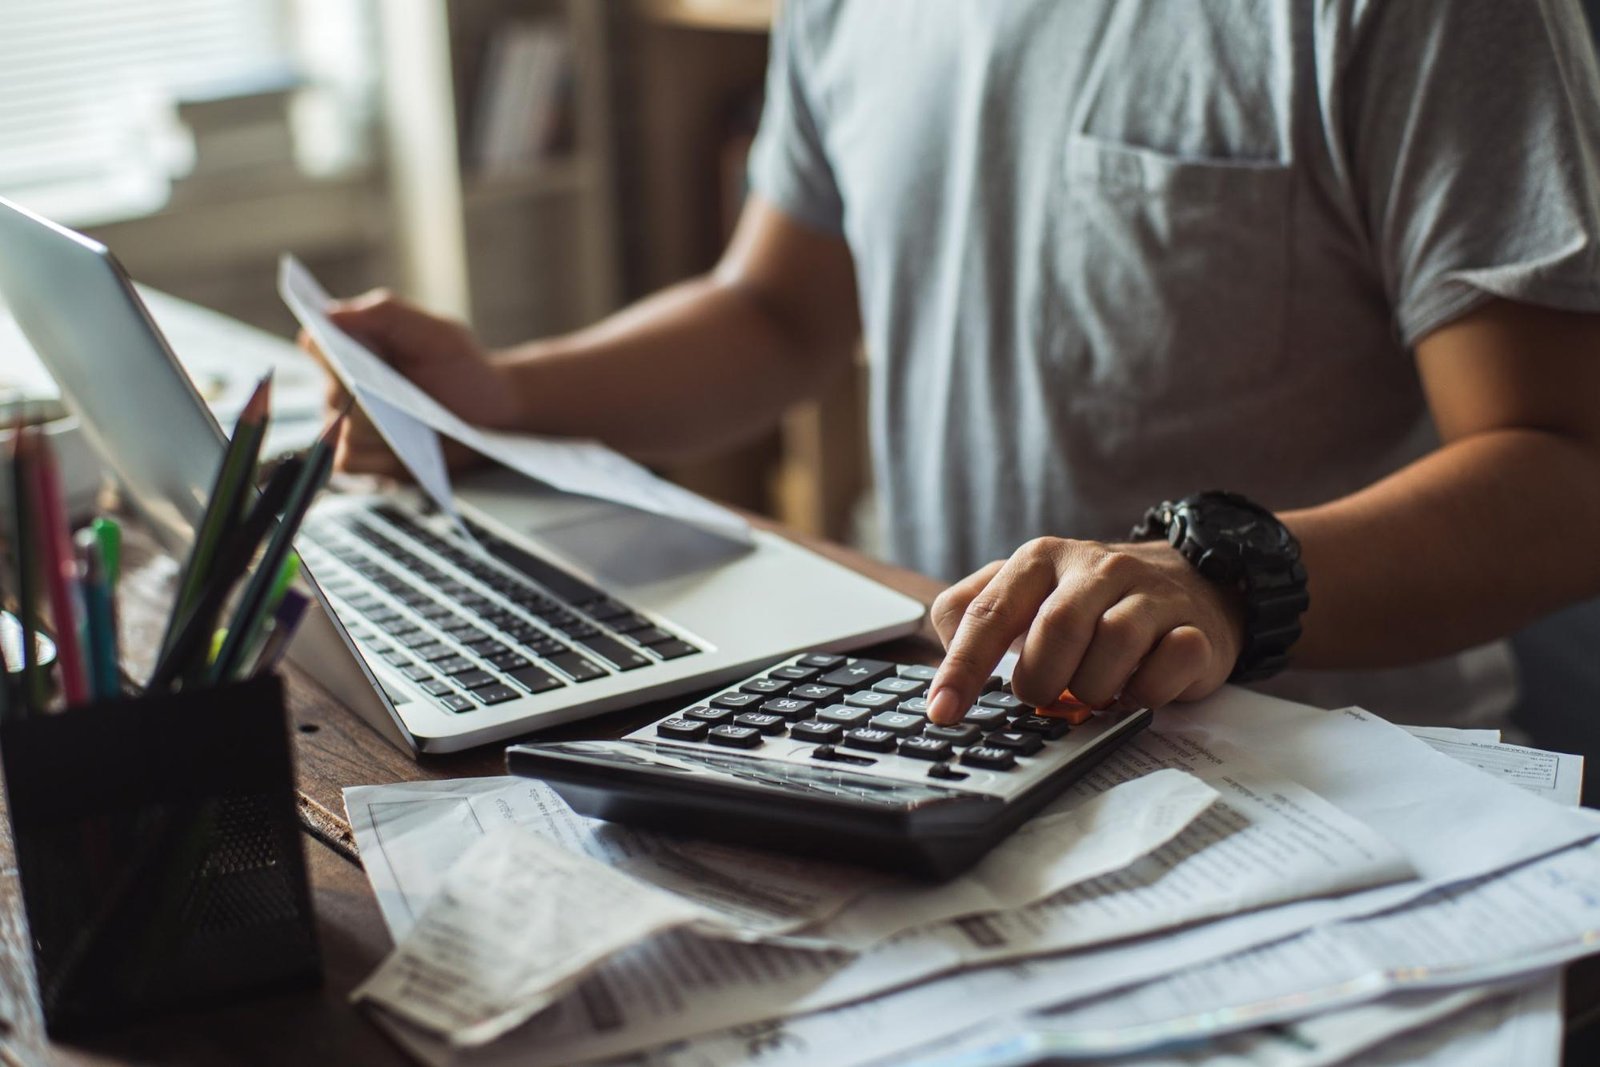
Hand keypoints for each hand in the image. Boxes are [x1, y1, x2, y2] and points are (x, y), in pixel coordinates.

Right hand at [298, 290, 521, 476]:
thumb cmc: (462, 367)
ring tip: (408, 421)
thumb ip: (385, 313)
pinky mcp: (368, 457)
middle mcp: (345, 387)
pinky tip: (404, 447)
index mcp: (355, 348)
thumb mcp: (435, 332)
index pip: (316, 344)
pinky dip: (372, 456)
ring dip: (369, 427)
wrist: (493, 411)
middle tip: (390, 393)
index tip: (348, 355)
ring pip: (336, 431)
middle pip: (328, 393)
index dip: (325, 349)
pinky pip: (348, 460)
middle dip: (358, 395)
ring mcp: (354, 424)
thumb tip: (329, 314)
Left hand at [925, 538, 1246, 724]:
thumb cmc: (1091, 603)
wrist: (1191, 584)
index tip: (943, 711)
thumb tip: (944, 666)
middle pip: (1056, 630)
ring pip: (1114, 645)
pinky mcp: (1194, 628)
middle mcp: (1095, 567)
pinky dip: (1146, 692)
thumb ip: (975, 617)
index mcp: (1041, 559)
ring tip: (1092, 693)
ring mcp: (1150, 594)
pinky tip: (1136, 693)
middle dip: (1041, 680)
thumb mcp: (1027, 594)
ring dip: (1094, 688)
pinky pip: (1168, 664)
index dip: (962, 667)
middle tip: (1044, 697)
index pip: (989, 612)